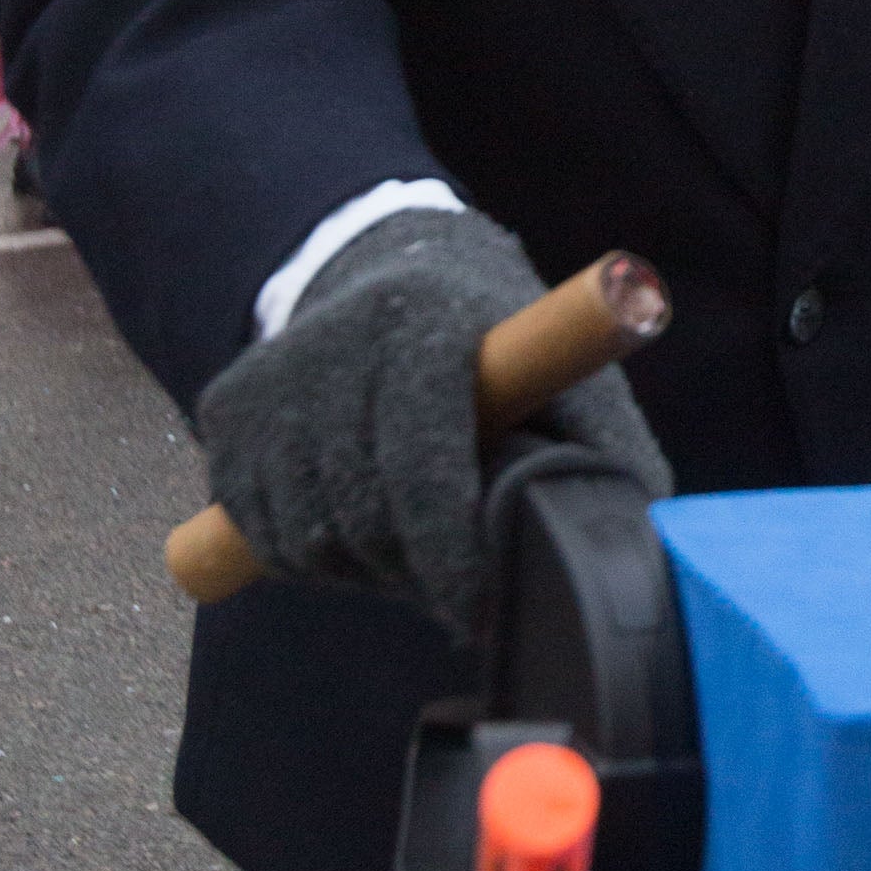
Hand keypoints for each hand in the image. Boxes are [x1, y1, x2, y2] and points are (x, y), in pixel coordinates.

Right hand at [195, 207, 672, 640]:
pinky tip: (351, 522)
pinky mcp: (227, 409)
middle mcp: (335, 343)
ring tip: (407, 541)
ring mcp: (271, 378)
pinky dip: (303, 551)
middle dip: (412, 571)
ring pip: (305, 533)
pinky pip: (255, 527)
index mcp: (426, 326)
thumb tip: (643, 547)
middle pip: (361, 515)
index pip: (422, 460)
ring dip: (360, 567)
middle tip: (454, 583)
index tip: (479, 606)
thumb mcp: (569, 375)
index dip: (449, 552)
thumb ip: (606, 451)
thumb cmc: (496, 341)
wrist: (381, 264)